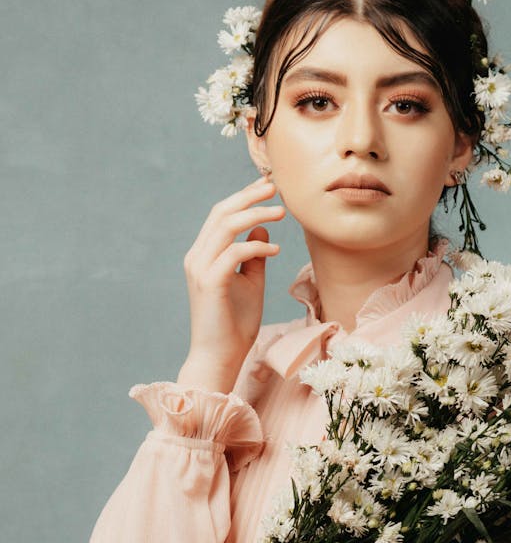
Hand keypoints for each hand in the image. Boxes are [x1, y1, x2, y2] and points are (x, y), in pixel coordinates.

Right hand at [178, 175, 285, 391]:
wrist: (219, 357)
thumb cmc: (235, 324)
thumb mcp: (251, 283)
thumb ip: (254, 256)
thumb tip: (263, 229)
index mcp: (203, 255)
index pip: (221, 215)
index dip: (244, 196)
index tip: (268, 185)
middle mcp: (197, 257)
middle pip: (221, 212)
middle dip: (249, 196)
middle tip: (275, 186)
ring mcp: (200, 269)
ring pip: (226, 226)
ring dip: (256, 214)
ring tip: (282, 211)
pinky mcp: (210, 283)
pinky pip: (234, 252)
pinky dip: (257, 246)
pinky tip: (276, 250)